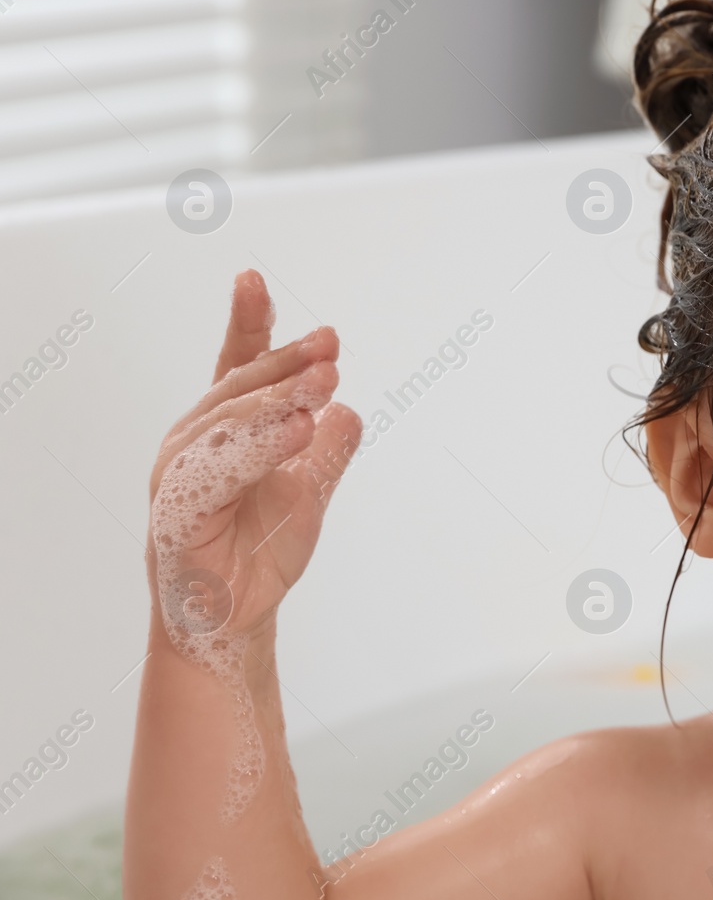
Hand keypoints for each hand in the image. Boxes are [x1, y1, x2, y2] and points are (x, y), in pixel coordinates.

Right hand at [145, 269, 361, 647]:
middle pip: (239, 388)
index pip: (234, 367)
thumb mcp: (309, 494)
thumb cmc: (260, 553)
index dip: (246, 324)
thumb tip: (349, 410)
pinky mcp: (176, 515)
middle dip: (287, 362)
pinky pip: (217, 472)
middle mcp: (192, 444)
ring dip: (279, 398)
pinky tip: (298, 429)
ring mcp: (178, 477)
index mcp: (221, 431)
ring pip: (229, 422)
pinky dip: (258, 447)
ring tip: (325, 380)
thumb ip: (327, 451)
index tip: (252, 278)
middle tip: (332, 344)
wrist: (234, 621)